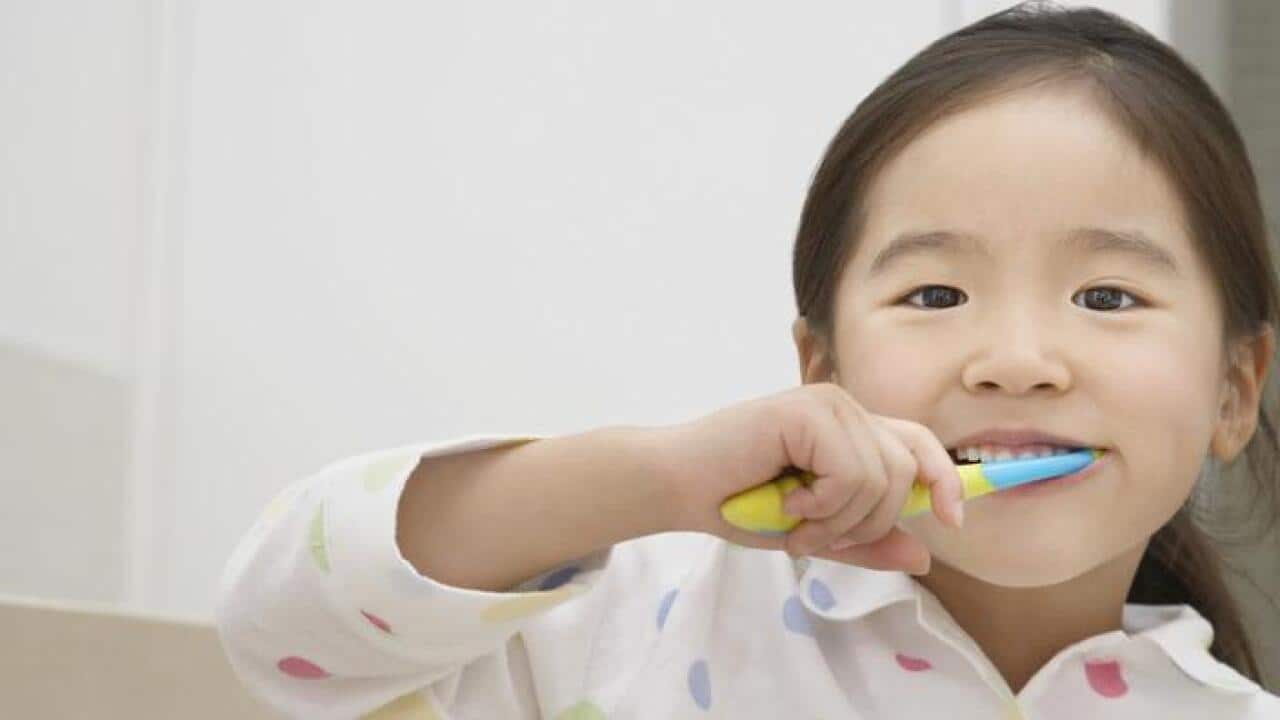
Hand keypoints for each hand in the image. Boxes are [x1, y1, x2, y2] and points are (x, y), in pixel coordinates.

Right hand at [655, 383, 963, 574]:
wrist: (679, 487)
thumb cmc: (736, 505)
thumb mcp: (814, 533)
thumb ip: (864, 542)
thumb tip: (924, 556)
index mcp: (849, 429)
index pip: (919, 444)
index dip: (945, 479)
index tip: (951, 521)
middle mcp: (844, 407)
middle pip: (905, 471)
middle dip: (868, 523)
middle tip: (814, 540)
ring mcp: (827, 403)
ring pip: (880, 478)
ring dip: (838, 521)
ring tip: (794, 526)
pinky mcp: (807, 410)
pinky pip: (851, 473)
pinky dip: (821, 505)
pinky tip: (785, 503)